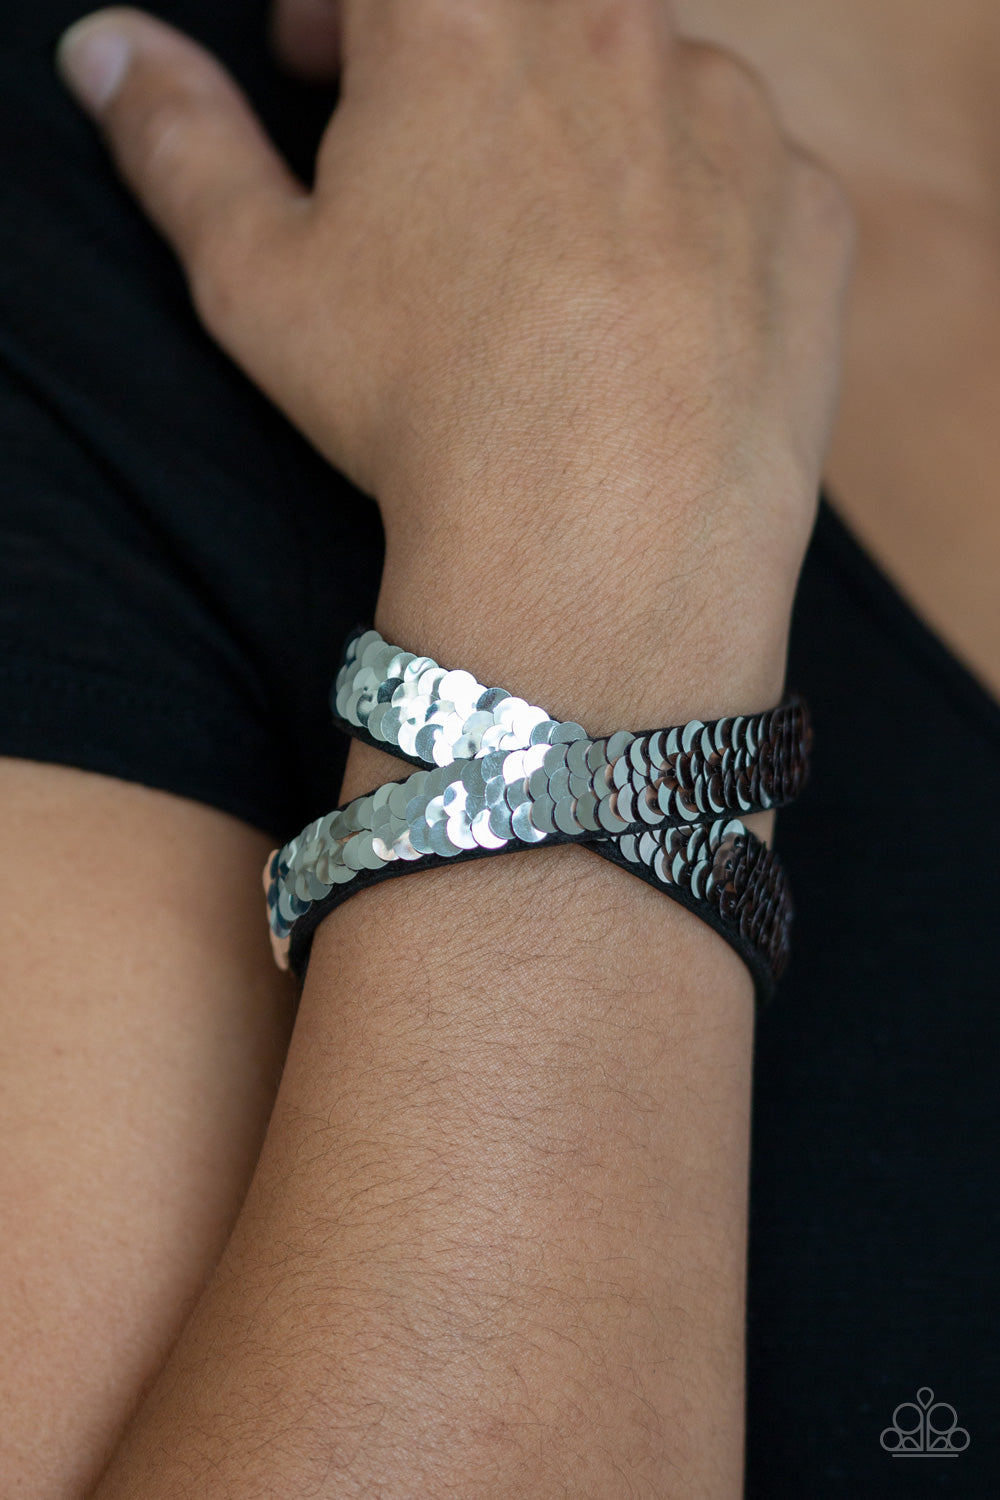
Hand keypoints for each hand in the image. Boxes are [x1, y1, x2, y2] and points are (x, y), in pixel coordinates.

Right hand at [57, 1, 853, 718]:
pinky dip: (690, 214)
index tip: (318, 65)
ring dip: (584, 129)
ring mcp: (732, 117)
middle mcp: (613, 32)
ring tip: (547, 248)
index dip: (335, 12)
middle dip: (459, 52)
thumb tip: (112, 52)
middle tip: (426, 150)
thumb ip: (179, 141)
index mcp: (461, 20)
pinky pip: (742, 176)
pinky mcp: (809, 210)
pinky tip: (651, 308)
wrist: (602, 543)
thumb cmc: (423, 410)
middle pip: (524, 4)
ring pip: (642, 79)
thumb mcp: (258, 280)